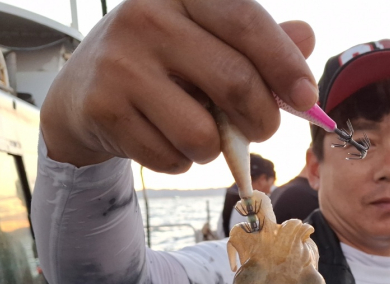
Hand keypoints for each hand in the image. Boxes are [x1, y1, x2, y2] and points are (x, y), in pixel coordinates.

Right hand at [40, 0, 316, 171]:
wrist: (82, 95)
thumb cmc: (161, 66)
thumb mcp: (206, 43)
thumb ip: (256, 43)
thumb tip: (307, 36)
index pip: (245, 21)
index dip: (284, 64)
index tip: (306, 98)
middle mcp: (146, 16)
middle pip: (235, 82)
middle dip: (262, 120)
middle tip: (261, 129)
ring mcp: (120, 62)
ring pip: (203, 134)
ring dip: (214, 149)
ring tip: (197, 133)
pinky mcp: (104, 108)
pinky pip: (172, 158)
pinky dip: (180, 161)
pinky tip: (163, 139)